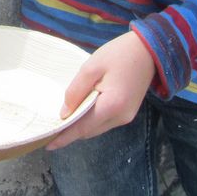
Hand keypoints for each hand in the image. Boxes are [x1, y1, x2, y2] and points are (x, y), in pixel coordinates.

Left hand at [46, 31, 155, 149]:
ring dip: (80, 127)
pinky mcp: (128, 112)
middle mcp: (120, 117)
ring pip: (96, 128)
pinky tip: (79, 113)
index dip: (64, 137)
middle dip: (70, 133)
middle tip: (50, 131)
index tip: (48, 144)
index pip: (82, 128)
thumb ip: (76, 91)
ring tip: (61, 123)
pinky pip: (104, 122)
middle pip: (89, 131)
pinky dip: (90, 121)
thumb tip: (64, 113)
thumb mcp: (91, 67)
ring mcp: (126, 116)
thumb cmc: (118, 55)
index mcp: (111, 106)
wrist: (148, 50)